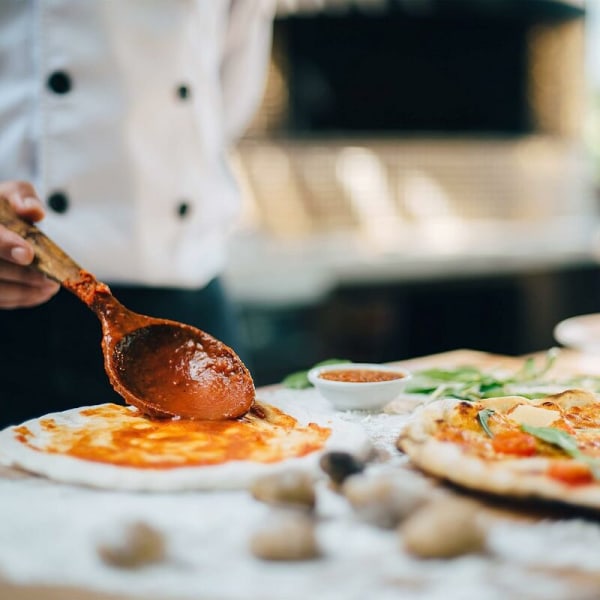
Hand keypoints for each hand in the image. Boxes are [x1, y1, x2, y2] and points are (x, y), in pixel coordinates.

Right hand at [0, 181, 59, 308]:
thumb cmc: (4, 206)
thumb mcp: (13, 192)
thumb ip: (23, 196)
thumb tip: (34, 211)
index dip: (4, 244)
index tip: (28, 254)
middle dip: (20, 274)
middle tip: (50, 279)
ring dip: (22, 292)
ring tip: (50, 288)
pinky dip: (17, 299)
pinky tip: (39, 294)